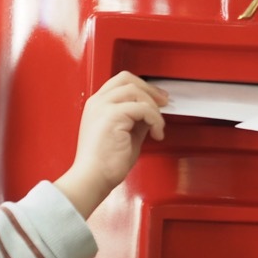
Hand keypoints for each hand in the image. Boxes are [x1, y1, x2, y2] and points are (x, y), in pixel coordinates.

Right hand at [55, 72, 166, 218]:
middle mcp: (98, 102)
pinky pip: (143, 108)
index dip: (142, 87)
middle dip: (149, 89)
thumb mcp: (125, 135)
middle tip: (164, 103)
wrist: (93, 178)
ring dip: (153, 107)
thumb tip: (151, 114)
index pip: (120, 83)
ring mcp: (103, 107)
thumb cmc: (104, 165)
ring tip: (158, 126)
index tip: (156, 98)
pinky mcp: (112, 115)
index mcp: (97, 105)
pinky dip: (155, 119)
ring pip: (136, 90)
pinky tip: (156, 133)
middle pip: (127, 79)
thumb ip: (136, 120)